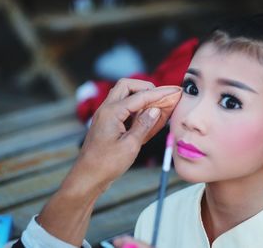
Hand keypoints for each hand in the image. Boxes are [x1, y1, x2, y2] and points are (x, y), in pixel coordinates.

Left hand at [37, 79, 179, 245]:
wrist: (87, 177)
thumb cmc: (106, 164)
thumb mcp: (130, 146)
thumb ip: (144, 125)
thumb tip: (155, 109)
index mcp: (112, 112)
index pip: (140, 96)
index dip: (160, 93)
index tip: (174, 91)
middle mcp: (106, 109)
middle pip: (127, 86)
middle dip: (146, 88)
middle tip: (162, 97)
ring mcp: (105, 115)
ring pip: (124, 95)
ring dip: (140, 97)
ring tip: (157, 106)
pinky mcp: (107, 123)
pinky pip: (122, 107)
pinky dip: (135, 108)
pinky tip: (146, 117)